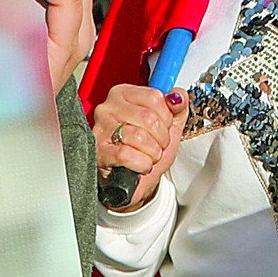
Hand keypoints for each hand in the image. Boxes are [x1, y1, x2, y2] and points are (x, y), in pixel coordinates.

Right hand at [92, 84, 185, 211]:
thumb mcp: (169, 126)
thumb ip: (177, 107)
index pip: (154, 97)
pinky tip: (139, 165)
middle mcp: (108, 108)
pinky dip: (141, 164)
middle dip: (161, 138)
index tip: (162, 127)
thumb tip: (178, 96)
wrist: (137, 182)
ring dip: (152, 153)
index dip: (166, 117)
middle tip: (155, 145)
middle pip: (148, 117)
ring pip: (139, 136)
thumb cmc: (147, 151)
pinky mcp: (99, 152)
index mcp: (123, 94)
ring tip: (147, 156)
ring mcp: (101, 130)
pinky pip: (127, 155)